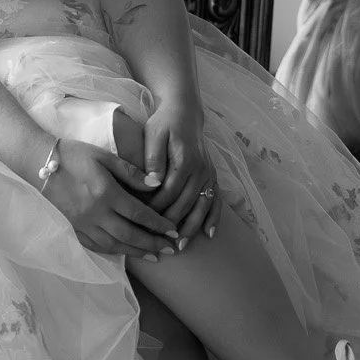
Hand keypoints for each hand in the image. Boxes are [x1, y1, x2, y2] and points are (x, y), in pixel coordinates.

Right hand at [42, 137, 178, 259]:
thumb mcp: (105, 157)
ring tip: (154, 256)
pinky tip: (126, 253)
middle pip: (130, 235)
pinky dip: (114, 252)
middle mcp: (96, 213)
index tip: (173, 231)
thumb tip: (156, 185)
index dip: (158, 225)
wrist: (39, 164)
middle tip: (170, 250)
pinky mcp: (73, 229)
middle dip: (152, 244)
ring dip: (136, 252)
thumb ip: (131, 173)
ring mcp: (83, 224)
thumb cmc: (74, 155)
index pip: (139, 214)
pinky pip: (97, 246)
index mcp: (106, 193)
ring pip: (114, 245)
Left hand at [142, 95, 221, 249]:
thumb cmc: (164, 124)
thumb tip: (153, 183)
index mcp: (185, 159)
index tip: (143, 222)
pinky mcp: (212, 176)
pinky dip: (214, 218)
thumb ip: (152, 159)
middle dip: (172, 224)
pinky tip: (209, 234)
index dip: (156, 209)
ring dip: (192, 227)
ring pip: (202, 206)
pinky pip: (216, 200)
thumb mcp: (153, 135)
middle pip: (186, 203)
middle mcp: (201, 169)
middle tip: (158, 243)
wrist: (185, 112)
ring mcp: (209, 174)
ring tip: (181, 246)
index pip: (169, 192)